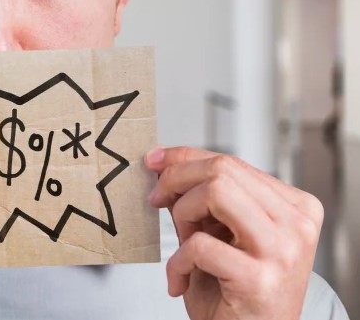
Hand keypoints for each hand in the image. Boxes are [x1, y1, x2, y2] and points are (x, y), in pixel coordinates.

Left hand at [145, 146, 323, 319]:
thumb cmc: (233, 292)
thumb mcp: (219, 234)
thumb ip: (199, 199)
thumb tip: (162, 162)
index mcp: (294, 207)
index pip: (231, 162)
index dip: (184, 158)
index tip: (154, 161)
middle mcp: (296, 224)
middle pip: (222, 169)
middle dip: (176, 179)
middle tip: (156, 200)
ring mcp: (283, 251)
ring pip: (215, 192)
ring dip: (183, 215)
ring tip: (183, 243)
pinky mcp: (259, 279)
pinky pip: (199, 244)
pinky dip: (177, 261)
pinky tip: (180, 279)